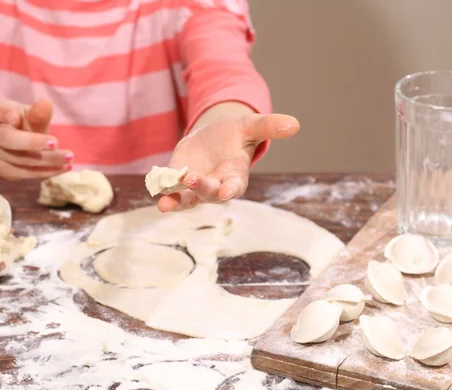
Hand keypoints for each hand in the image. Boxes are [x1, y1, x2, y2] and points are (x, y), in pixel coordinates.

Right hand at [0, 99, 72, 180]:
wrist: (4, 148)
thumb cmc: (21, 126)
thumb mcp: (29, 116)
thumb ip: (37, 114)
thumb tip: (46, 104)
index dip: (3, 113)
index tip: (15, 116)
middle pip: (8, 139)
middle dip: (32, 142)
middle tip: (55, 142)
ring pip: (21, 159)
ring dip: (48, 159)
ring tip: (69, 158)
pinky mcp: (5, 172)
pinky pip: (27, 173)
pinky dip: (48, 171)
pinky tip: (64, 167)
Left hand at [157, 112, 299, 211]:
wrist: (212, 137)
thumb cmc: (234, 135)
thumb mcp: (250, 126)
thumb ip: (269, 126)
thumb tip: (295, 123)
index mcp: (235, 176)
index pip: (234, 187)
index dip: (230, 190)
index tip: (225, 192)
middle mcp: (216, 186)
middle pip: (209, 193)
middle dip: (201, 187)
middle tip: (193, 179)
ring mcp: (195, 188)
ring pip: (187, 200)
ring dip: (177, 201)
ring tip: (165, 204)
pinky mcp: (178, 183)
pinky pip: (171, 192)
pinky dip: (164, 194)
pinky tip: (156, 194)